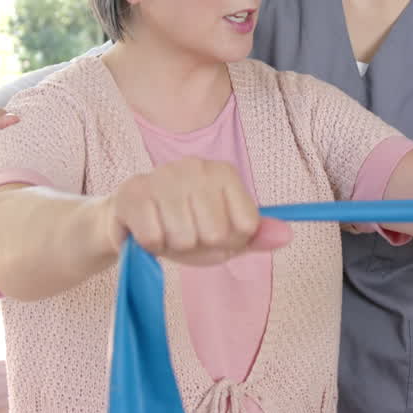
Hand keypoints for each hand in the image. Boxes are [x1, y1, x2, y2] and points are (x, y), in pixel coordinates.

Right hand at [105, 158, 291, 265]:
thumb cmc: (181, 227)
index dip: (229, 243)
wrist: (126, 220)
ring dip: (172, 246)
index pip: (246, 227)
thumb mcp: (223, 235)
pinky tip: (146, 230)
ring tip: (164, 230)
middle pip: (216, 234)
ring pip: (185, 238)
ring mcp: (164, 175)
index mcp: (224, 173)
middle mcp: (196, 166)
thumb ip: (255, 236)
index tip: (213, 234)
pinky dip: (150, 246)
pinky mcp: (134, 192)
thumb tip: (287, 236)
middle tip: (184, 234)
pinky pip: (154, 239)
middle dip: (200, 246)